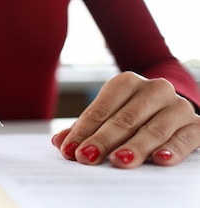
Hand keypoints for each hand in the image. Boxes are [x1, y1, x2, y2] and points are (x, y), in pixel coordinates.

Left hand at [52, 71, 199, 167]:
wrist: (171, 110)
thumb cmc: (132, 115)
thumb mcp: (107, 117)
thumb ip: (84, 130)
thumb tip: (59, 142)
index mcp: (126, 83)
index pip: (100, 110)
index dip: (83, 131)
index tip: (69, 150)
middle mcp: (154, 90)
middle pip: (125, 119)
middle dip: (104, 140)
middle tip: (88, 158)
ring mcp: (177, 107)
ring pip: (154, 129)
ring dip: (135, 146)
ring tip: (119, 160)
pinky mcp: (196, 125)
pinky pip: (186, 138)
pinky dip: (173, 149)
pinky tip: (160, 160)